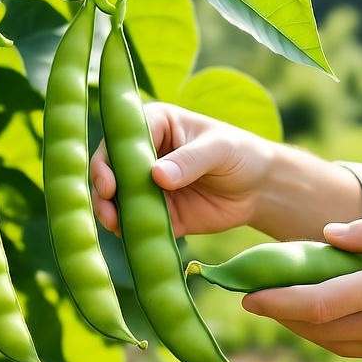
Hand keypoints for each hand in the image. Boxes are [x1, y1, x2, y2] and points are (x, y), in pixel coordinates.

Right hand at [90, 102, 275, 236]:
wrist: (259, 189)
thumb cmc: (239, 153)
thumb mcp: (219, 149)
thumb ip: (190, 160)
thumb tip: (157, 175)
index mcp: (155, 125)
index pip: (121, 138)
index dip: (109, 160)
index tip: (111, 183)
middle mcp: (144, 154)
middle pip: (109, 169)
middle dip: (102, 189)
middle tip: (107, 209)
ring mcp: (147, 186)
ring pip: (116, 198)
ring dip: (109, 211)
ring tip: (113, 225)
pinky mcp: (158, 213)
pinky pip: (136, 222)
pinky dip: (128, 230)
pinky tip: (128, 237)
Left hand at [241, 218, 361, 361]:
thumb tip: (325, 237)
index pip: (318, 304)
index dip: (277, 302)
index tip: (248, 294)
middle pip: (316, 330)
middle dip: (280, 315)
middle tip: (254, 296)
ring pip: (331, 345)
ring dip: (301, 328)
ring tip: (279, 305)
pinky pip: (355, 349)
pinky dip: (330, 335)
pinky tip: (321, 316)